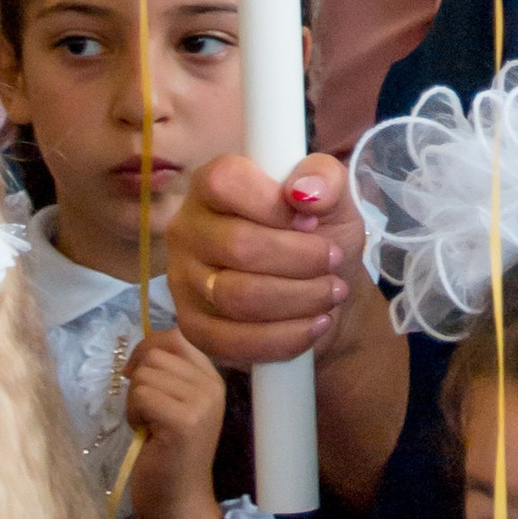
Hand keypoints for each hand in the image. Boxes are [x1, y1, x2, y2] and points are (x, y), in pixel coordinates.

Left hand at [124, 324, 226, 518]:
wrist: (178, 503)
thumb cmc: (167, 456)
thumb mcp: (173, 404)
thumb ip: (166, 373)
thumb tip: (140, 348)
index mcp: (212, 379)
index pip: (176, 336)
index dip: (148, 349)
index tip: (139, 376)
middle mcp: (212, 386)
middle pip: (155, 353)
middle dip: (138, 380)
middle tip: (147, 413)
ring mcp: (201, 403)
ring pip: (144, 375)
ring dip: (134, 401)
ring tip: (148, 426)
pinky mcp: (183, 422)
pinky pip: (141, 395)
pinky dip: (134, 414)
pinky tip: (146, 435)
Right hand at [167, 152, 358, 369]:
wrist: (322, 290)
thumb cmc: (319, 234)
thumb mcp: (334, 196)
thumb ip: (324, 177)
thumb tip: (305, 191)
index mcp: (211, 185)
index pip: (224, 183)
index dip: (272, 204)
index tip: (312, 220)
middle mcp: (187, 230)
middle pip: (237, 246)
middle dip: (300, 258)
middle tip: (333, 262)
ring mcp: (183, 281)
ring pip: (237, 297)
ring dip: (299, 298)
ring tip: (331, 292)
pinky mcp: (193, 327)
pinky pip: (232, 341)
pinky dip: (285, 337)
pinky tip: (316, 324)